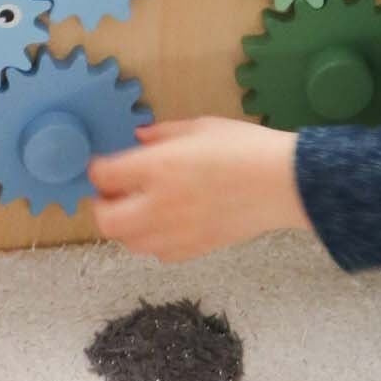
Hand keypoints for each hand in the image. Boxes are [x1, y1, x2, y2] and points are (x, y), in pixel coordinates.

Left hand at [90, 117, 308, 261]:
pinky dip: (153, 242)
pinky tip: (167, 224)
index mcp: (157, 167)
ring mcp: (175, 233)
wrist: (282, 183)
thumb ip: (162, 134)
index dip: (97, 169)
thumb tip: (138, 138)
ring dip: (126, 226)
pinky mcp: (194, 250)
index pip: (103, 176)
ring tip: (140, 209)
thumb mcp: (200, 126)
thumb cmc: (244, 146)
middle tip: (114, 193)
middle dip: (102, 206)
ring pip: (129, 243)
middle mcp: (158, 205)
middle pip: (105, 220)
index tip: (104, 165)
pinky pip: (158, 254)